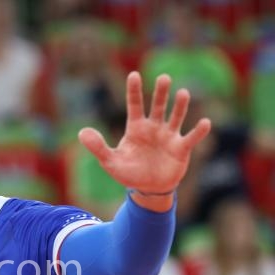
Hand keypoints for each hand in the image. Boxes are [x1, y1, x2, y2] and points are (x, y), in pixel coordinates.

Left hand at [78, 72, 211, 195]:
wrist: (148, 189)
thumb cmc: (129, 172)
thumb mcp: (110, 161)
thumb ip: (98, 147)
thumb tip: (81, 132)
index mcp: (136, 128)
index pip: (135, 105)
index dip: (134, 90)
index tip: (134, 74)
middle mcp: (154, 127)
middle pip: (158, 106)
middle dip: (161, 93)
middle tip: (163, 78)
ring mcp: (169, 136)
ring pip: (176, 117)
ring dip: (180, 106)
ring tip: (183, 93)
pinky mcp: (181, 148)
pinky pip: (191, 138)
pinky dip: (198, 131)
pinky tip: (205, 122)